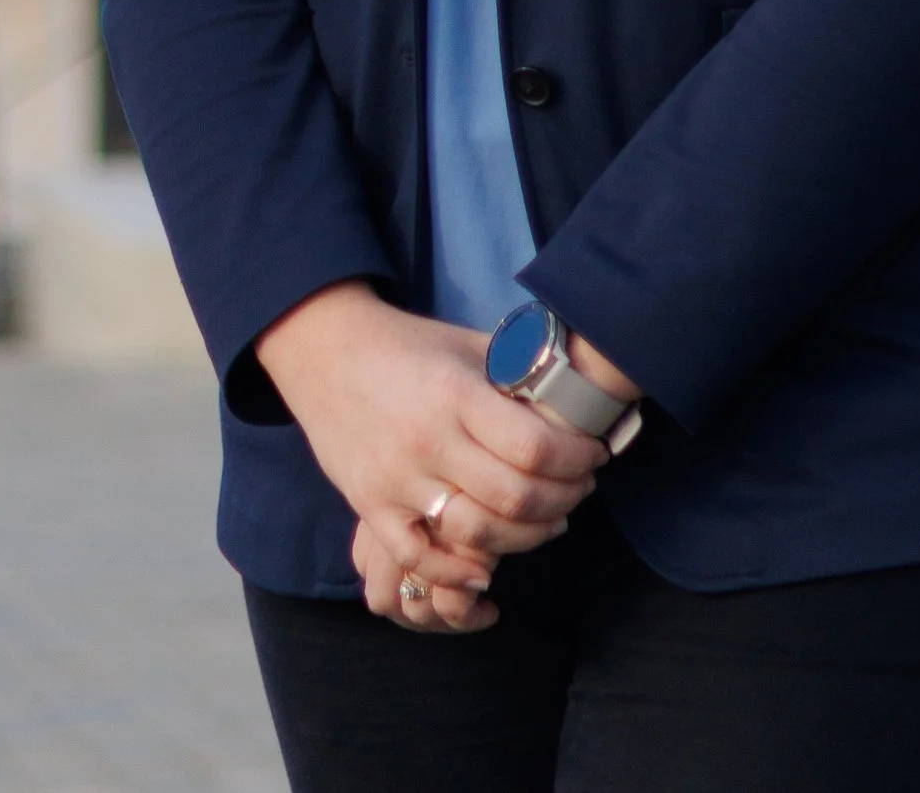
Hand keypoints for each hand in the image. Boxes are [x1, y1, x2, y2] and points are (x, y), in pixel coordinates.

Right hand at [254, 282, 606, 632]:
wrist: (325, 350)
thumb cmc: (407, 345)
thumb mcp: (466, 345)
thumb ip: (515, 373)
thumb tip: (575, 394)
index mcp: (456, 394)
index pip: (534, 445)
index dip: (576, 459)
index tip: (595, 456)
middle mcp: (428, 440)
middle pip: (514, 496)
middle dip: (563, 499)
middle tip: (581, 490)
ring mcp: (397, 479)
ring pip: (476, 533)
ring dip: (525, 538)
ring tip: (548, 522)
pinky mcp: (370, 506)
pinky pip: (420, 557)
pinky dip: (457, 574)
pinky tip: (486, 570)